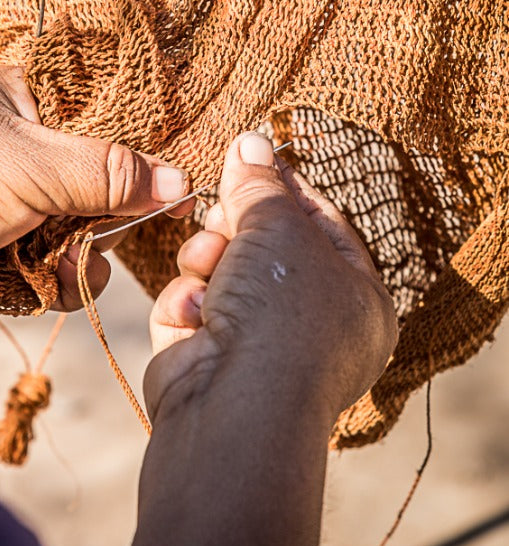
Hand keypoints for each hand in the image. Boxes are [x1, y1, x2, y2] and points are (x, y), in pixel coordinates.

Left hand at [0, 65, 188, 323]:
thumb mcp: (35, 161)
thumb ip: (112, 173)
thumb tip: (181, 182)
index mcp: (27, 98)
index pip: (107, 118)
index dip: (142, 149)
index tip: (177, 179)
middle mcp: (25, 149)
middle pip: (106, 183)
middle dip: (112, 212)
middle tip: (108, 222)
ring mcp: (17, 205)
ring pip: (90, 235)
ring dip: (85, 254)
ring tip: (61, 255)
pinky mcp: (9, 256)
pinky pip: (63, 272)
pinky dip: (60, 281)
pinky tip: (43, 278)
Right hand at [145, 131, 397, 427]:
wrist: (237, 405)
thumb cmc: (282, 313)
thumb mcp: (279, 227)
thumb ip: (261, 184)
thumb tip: (250, 140)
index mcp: (358, 298)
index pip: (322, 224)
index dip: (284, 186)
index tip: (249, 155)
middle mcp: (314, 326)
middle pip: (264, 245)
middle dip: (235, 225)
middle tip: (223, 216)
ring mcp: (260, 348)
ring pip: (220, 271)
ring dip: (207, 260)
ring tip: (208, 265)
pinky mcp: (209, 361)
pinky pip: (192, 307)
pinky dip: (187, 302)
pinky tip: (195, 313)